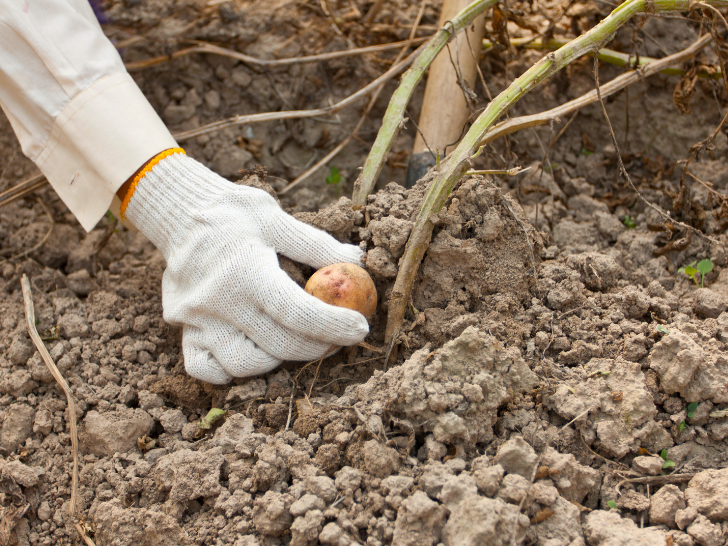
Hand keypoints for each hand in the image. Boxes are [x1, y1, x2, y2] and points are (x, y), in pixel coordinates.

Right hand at [124, 152, 368, 383]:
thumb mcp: (275, 217)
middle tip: (337, 337)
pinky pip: (205, 369)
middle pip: (278, 345)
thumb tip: (355, 260)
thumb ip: (315, 243)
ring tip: (294, 340)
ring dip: (277, 360)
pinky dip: (230, 370)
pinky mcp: (182, 329)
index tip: (360, 328)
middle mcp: (218, 301)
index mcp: (245, 270)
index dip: (333, 325)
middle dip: (318, 346)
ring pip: (242, 366)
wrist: (177, 212)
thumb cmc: (232, 213)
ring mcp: (196, 319)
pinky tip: (253, 350)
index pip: (296, 312)